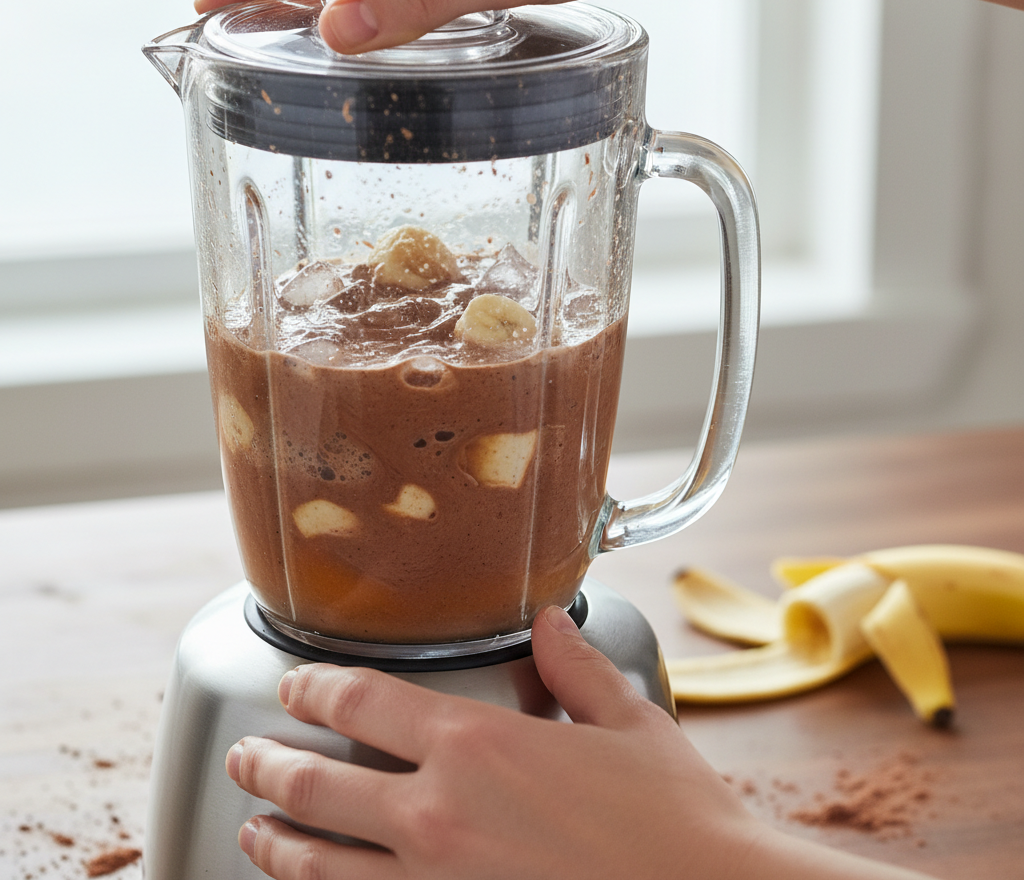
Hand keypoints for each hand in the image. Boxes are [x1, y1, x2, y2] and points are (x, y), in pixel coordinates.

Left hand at [225, 605, 936, 879]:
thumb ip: (576, 667)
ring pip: (323, 866)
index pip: (363, 701)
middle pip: (321, 785)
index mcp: (477, 745)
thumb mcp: (627, 723)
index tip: (294, 686)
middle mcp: (439, 814)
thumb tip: (550, 624)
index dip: (314, 688)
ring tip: (253, 829)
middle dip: (271, 767)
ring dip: (279, 843)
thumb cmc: (671, 820)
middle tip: (247, 758)